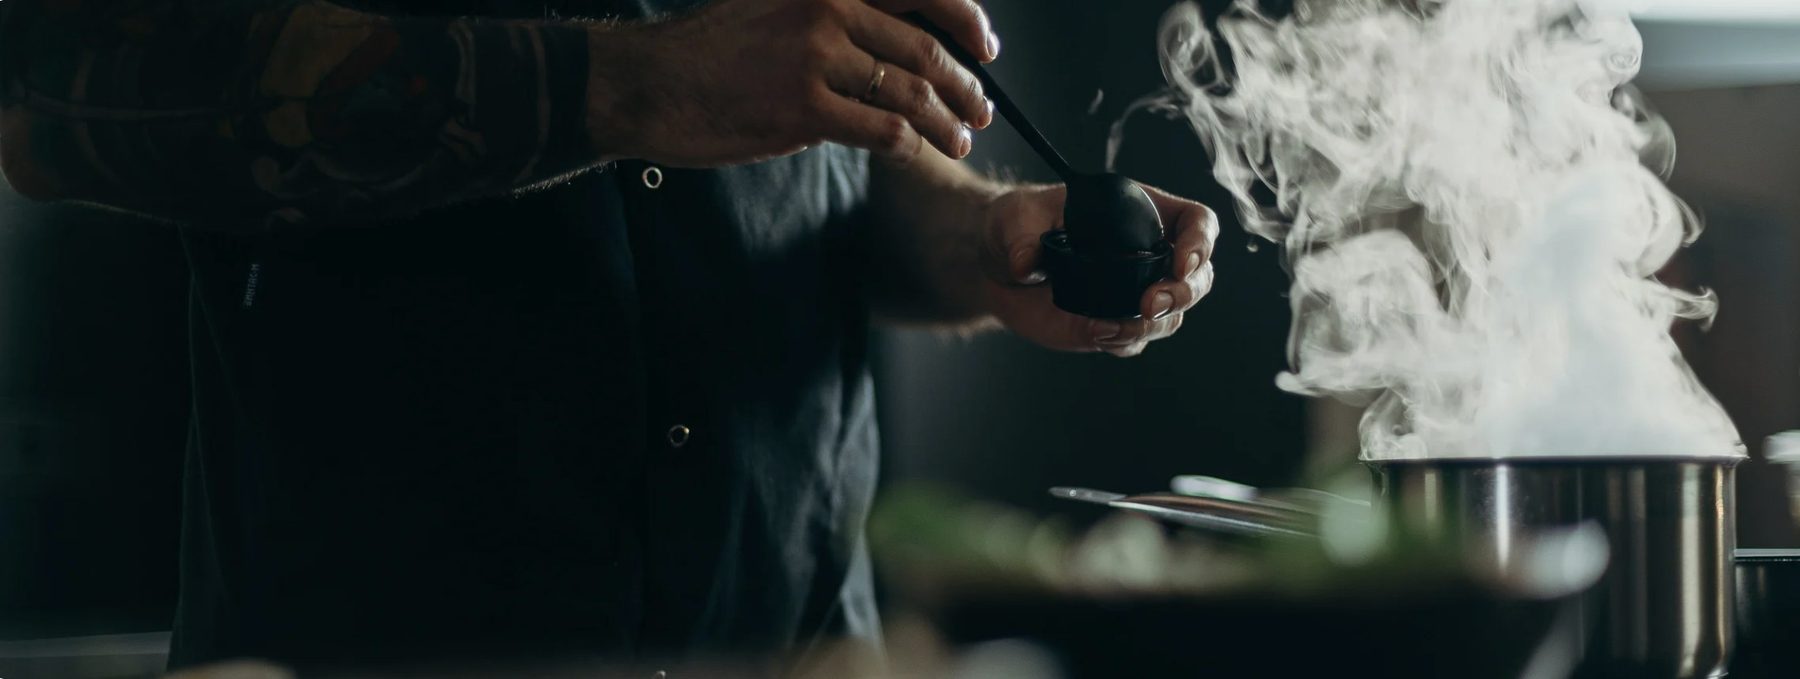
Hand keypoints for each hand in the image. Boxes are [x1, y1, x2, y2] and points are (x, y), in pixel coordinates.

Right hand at [591, 0, 999, 166]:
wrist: (654, 82)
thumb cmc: (716, 50)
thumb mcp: (778, 4)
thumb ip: (840, 15)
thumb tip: (903, 42)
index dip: (967, 20)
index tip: (987, 48)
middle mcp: (828, 6)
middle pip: (925, 49)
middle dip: (967, 86)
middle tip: (981, 110)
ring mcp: (817, 56)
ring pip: (912, 93)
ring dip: (947, 122)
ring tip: (959, 140)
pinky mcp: (804, 108)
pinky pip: (883, 129)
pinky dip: (909, 144)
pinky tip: (914, 152)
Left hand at [979, 183, 1217, 356]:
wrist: (995, 268)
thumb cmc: (1016, 224)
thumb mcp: (1015, 217)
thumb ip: (1022, 236)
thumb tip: (1026, 263)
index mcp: (1142, 213)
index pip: (1196, 222)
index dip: (1200, 242)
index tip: (1181, 263)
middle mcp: (1147, 255)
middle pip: (1198, 277)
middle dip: (1183, 294)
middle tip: (1150, 305)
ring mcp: (1133, 294)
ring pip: (1171, 316)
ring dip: (1153, 326)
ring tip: (1111, 328)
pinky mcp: (1112, 325)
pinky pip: (1132, 341)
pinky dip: (1123, 342)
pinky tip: (1097, 335)